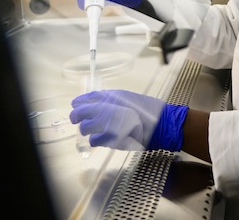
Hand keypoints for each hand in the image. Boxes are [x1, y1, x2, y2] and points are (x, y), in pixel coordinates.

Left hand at [69, 90, 187, 151]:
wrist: (162, 125)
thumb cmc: (148, 110)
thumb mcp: (129, 98)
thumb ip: (111, 98)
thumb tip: (93, 99)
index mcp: (113, 98)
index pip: (87, 98)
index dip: (79, 102)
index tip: (76, 105)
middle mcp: (108, 110)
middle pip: (81, 114)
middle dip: (77, 117)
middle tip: (78, 120)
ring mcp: (108, 126)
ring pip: (85, 128)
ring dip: (87, 129)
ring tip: (94, 129)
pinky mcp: (111, 140)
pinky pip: (95, 140)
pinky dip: (96, 139)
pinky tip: (102, 138)